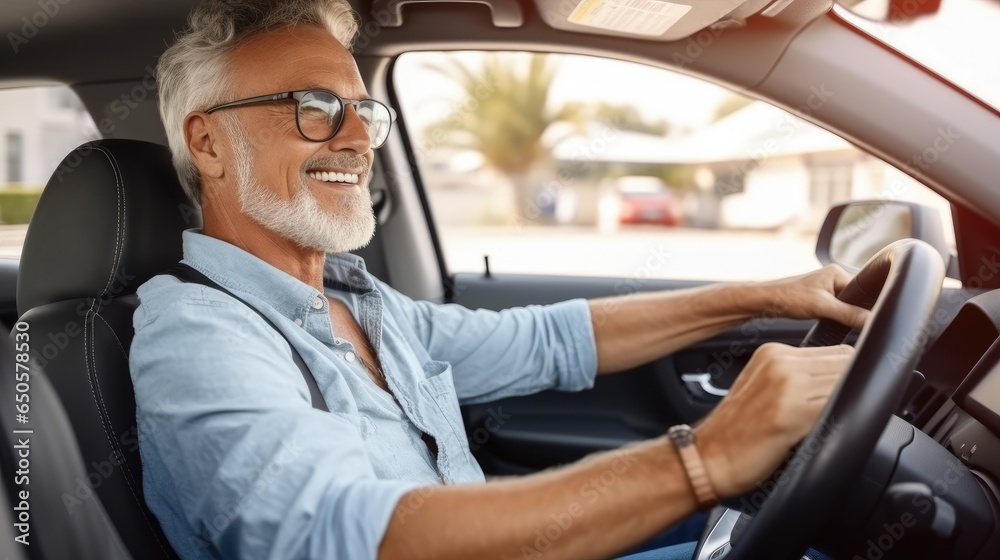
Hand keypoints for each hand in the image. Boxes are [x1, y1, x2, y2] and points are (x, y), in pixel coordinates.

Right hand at [693, 342, 853, 496]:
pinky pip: (837, 408)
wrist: (708, 458)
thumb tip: (841, 377)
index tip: (848, 393)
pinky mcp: (792, 413)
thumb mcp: (762, 387)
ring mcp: (786, 385)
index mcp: (772, 352)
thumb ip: (796, 375)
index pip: (836, 350)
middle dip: (852, 387)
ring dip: (847, 404)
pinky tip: (826, 433)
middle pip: (845, 362)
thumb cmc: (736, 433)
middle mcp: (779, 362)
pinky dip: (841, 420)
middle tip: (839, 412)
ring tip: (828, 424)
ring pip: (846, 383)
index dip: (849, 373)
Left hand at [759, 264, 868, 328]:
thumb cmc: (788, 298)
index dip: (871, 304)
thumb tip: (873, 321)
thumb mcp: (823, 307)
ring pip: (848, 304)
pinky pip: (838, 307)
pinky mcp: (821, 298)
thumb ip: (849, 314)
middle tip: (856, 322)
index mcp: (838, 273)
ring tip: (839, 320)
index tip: (874, 317)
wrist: (764, 301)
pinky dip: (838, 316)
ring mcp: (827, 287)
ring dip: (846, 314)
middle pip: (858, 297)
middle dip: (858, 310)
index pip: (866, 288)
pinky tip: (834, 322)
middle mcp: (834, 277)